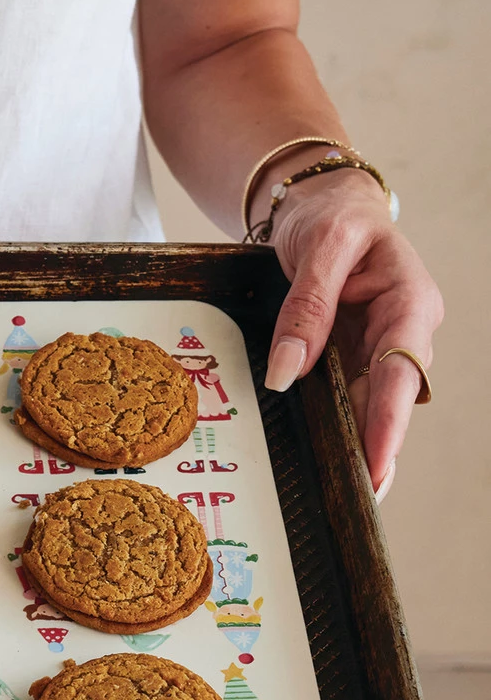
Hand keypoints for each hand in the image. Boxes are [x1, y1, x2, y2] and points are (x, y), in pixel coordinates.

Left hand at [266, 173, 441, 496]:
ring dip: (359, 442)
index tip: (378, 463)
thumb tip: (289, 371)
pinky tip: (329, 456)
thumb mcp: (320, 248)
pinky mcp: (350, 351)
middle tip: (364, 497)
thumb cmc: (331, 215)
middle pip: (390, 397)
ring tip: (348, 491)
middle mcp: (401, 329)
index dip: (389, 421)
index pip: (400, 370)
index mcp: (409, 301)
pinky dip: (337, 420)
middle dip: (379, 447)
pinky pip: (344, 390)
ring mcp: (376, 343)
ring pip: (369, 400)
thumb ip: (308, 307)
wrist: (321, 201)